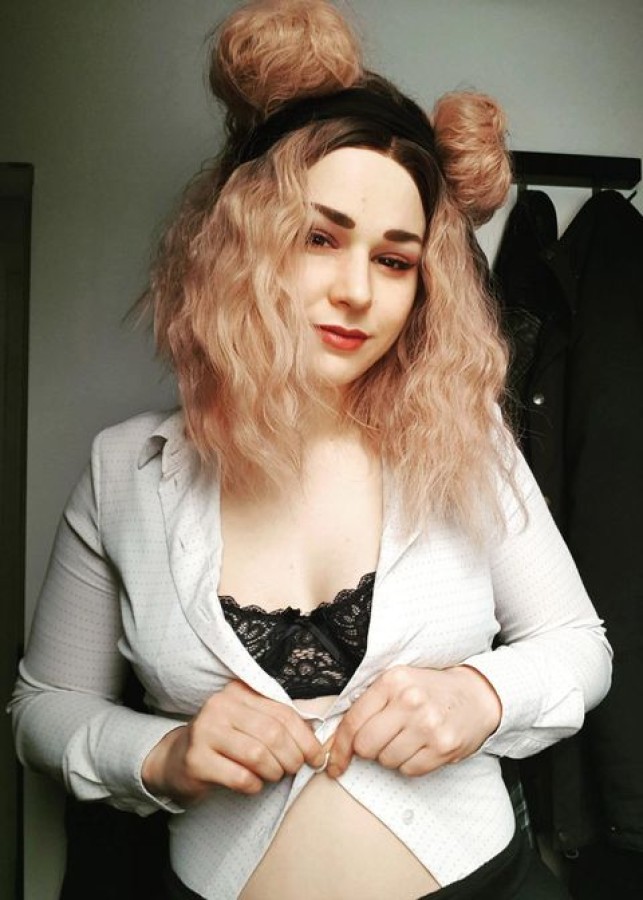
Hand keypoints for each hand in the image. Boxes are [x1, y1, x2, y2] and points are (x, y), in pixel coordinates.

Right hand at [142, 680, 325, 803]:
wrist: (175, 761)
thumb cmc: (223, 744)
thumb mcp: (248, 724)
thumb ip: (278, 726)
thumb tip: (318, 745)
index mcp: (238, 692)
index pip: (283, 713)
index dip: (305, 738)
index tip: (316, 757)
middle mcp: (220, 706)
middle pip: (273, 734)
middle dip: (291, 757)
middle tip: (292, 770)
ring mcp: (205, 731)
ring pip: (258, 755)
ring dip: (274, 772)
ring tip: (272, 776)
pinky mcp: (196, 760)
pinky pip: (240, 777)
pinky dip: (254, 786)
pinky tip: (252, 785)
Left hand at [327, 665, 501, 777]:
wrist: (476, 696)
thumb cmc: (430, 691)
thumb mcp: (398, 682)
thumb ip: (369, 704)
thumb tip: (335, 740)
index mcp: (392, 681)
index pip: (353, 721)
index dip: (339, 747)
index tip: (334, 763)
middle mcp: (410, 701)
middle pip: (366, 746)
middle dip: (368, 749)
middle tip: (383, 739)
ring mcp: (428, 725)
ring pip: (387, 761)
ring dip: (391, 756)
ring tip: (407, 738)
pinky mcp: (443, 747)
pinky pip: (409, 770)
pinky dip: (410, 764)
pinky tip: (420, 747)